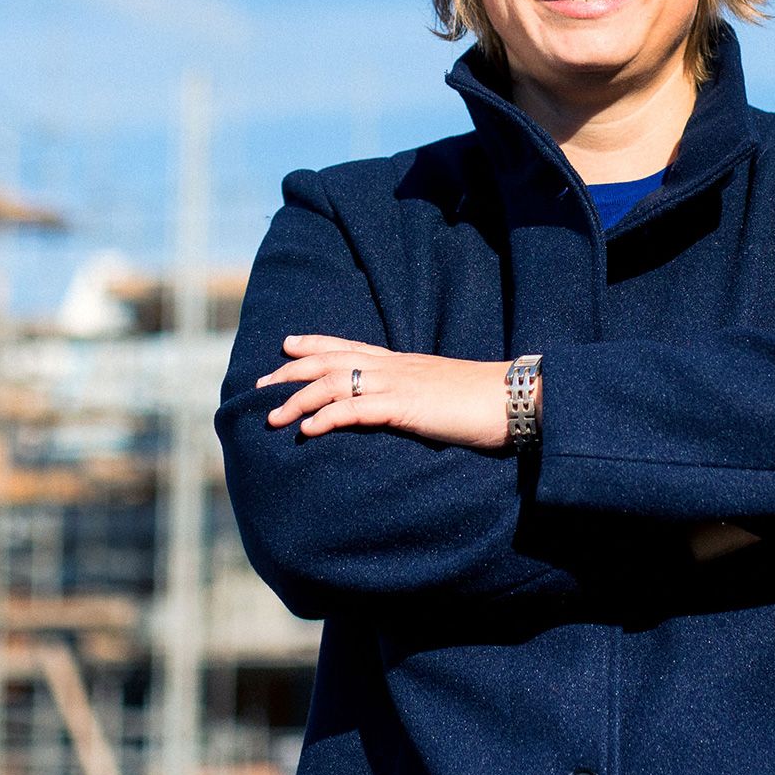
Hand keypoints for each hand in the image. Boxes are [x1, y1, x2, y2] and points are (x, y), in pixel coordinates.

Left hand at [258, 336, 509, 447]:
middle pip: (330, 360)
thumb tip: (400, 409)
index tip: (286, 345)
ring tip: (272, 417)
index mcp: (401, 362)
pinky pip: (358, 409)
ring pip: (335, 383)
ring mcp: (399, 384)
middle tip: (260, 385)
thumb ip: (414, 397)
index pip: (348, 346)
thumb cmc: (483, 402)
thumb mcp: (440, 394)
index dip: (314, 344)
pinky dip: (327, 418)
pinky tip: (308, 430)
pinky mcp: (407, 406)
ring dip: (299, 399)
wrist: (514, 399)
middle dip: (291, 372)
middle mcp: (394, 366)